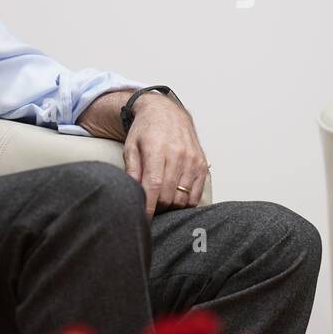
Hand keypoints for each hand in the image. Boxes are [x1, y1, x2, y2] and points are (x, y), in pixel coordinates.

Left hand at [122, 94, 207, 217]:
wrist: (166, 112)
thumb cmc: (145, 131)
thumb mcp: (131, 147)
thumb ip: (131, 172)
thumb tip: (132, 196)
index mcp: (157, 149)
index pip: (153, 186)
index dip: (148, 207)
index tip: (142, 220)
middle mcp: (178, 154)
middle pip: (168, 196)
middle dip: (157, 207)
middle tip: (148, 206)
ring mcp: (192, 160)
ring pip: (182, 198)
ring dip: (170, 206)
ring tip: (160, 200)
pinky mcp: (201, 165)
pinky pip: (196, 195)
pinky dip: (185, 203)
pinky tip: (175, 197)